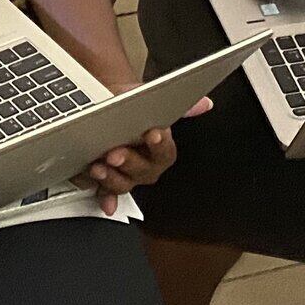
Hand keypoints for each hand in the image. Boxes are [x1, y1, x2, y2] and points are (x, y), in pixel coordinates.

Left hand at [72, 69, 197, 215]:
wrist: (113, 110)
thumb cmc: (134, 108)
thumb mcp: (154, 101)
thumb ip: (181, 107)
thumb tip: (206, 103)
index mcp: (161, 150)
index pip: (164, 151)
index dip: (159, 144)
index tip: (152, 134)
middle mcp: (147, 167)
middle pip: (142, 171)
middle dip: (128, 162)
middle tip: (115, 153)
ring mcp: (129, 176)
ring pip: (124, 184)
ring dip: (112, 178)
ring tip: (98, 166)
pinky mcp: (110, 182)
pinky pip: (109, 194)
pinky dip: (106, 198)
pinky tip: (105, 202)